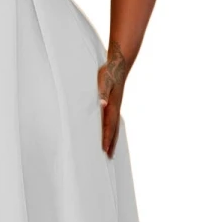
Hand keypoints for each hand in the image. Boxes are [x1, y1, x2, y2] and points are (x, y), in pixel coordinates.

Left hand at [97, 39, 127, 157]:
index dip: (106, 138)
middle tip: (109, 157)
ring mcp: (116, 106)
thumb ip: (102, 93)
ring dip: (113, 138)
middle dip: (111, 143)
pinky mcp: (114, 103)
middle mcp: (115, 108)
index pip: (109, 126)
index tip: (104, 150)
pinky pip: (113, 120)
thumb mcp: (103, 82)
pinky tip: (110, 132)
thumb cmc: (109, 73)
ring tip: (111, 149)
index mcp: (112, 106)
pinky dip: (112, 129)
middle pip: (114, 130)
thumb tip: (103, 104)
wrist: (119, 64)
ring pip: (115, 126)